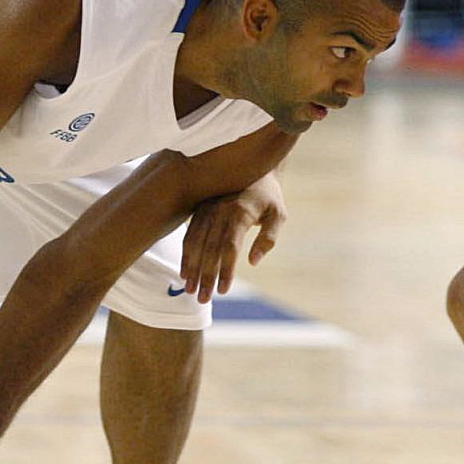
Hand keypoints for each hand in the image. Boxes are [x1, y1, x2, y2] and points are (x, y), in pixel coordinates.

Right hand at [179, 172, 286, 302]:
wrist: (252, 164)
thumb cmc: (269, 196)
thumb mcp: (278, 214)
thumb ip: (268, 238)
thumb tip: (253, 262)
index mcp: (240, 212)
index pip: (229, 248)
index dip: (225, 270)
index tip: (223, 291)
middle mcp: (219, 210)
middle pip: (210, 249)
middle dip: (205, 276)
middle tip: (202, 299)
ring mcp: (206, 208)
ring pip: (195, 243)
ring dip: (191, 268)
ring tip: (189, 289)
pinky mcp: (199, 209)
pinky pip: (189, 234)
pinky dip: (185, 254)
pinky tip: (184, 272)